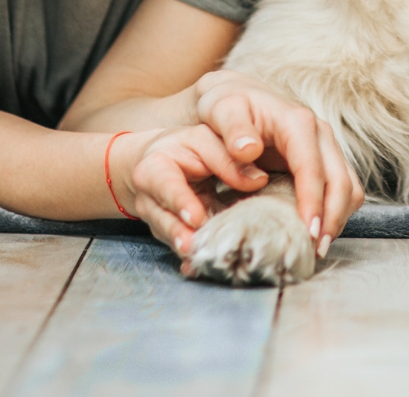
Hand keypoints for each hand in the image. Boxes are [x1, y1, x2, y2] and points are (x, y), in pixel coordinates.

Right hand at [113, 125, 258, 254]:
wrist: (160, 161)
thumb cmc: (186, 147)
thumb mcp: (205, 140)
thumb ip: (228, 157)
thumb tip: (258, 180)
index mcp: (155, 168)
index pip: (166, 185)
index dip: (180, 202)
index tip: (195, 218)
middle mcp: (150, 197)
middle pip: (163, 219)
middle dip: (178, 234)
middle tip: (194, 247)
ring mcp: (157, 219)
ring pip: (170, 237)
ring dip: (185, 247)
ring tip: (198, 257)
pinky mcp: (169, 233)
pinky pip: (179, 245)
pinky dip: (189, 257)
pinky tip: (196, 267)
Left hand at [192, 70, 364, 251]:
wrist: (237, 98)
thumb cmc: (226, 105)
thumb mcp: (221, 109)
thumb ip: (233, 128)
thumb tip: (249, 149)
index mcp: (297, 122)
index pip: (313, 167)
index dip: (313, 201)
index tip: (308, 232)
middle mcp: (320, 134)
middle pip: (341, 181)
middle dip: (331, 218)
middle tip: (314, 251)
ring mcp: (325, 148)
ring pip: (349, 188)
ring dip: (337, 219)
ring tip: (316, 248)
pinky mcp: (324, 162)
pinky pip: (343, 190)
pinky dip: (335, 213)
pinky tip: (315, 231)